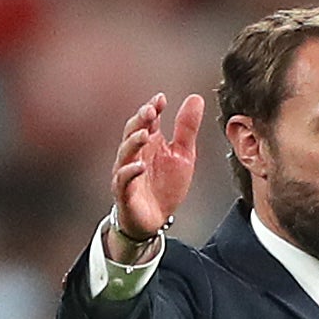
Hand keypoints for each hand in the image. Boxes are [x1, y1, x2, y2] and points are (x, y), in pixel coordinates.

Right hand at [109, 92, 202, 260]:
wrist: (156, 219)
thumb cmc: (165, 186)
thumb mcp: (183, 154)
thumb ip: (186, 128)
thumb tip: (195, 98)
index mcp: (149, 142)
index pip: (148, 120)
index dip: (152, 108)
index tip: (161, 99)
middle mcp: (135, 153)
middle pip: (133, 131)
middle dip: (140, 120)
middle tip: (150, 110)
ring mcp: (128, 171)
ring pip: (125, 153)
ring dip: (133, 142)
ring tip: (144, 135)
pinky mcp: (125, 191)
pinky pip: (123, 180)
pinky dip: (130, 172)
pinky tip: (140, 166)